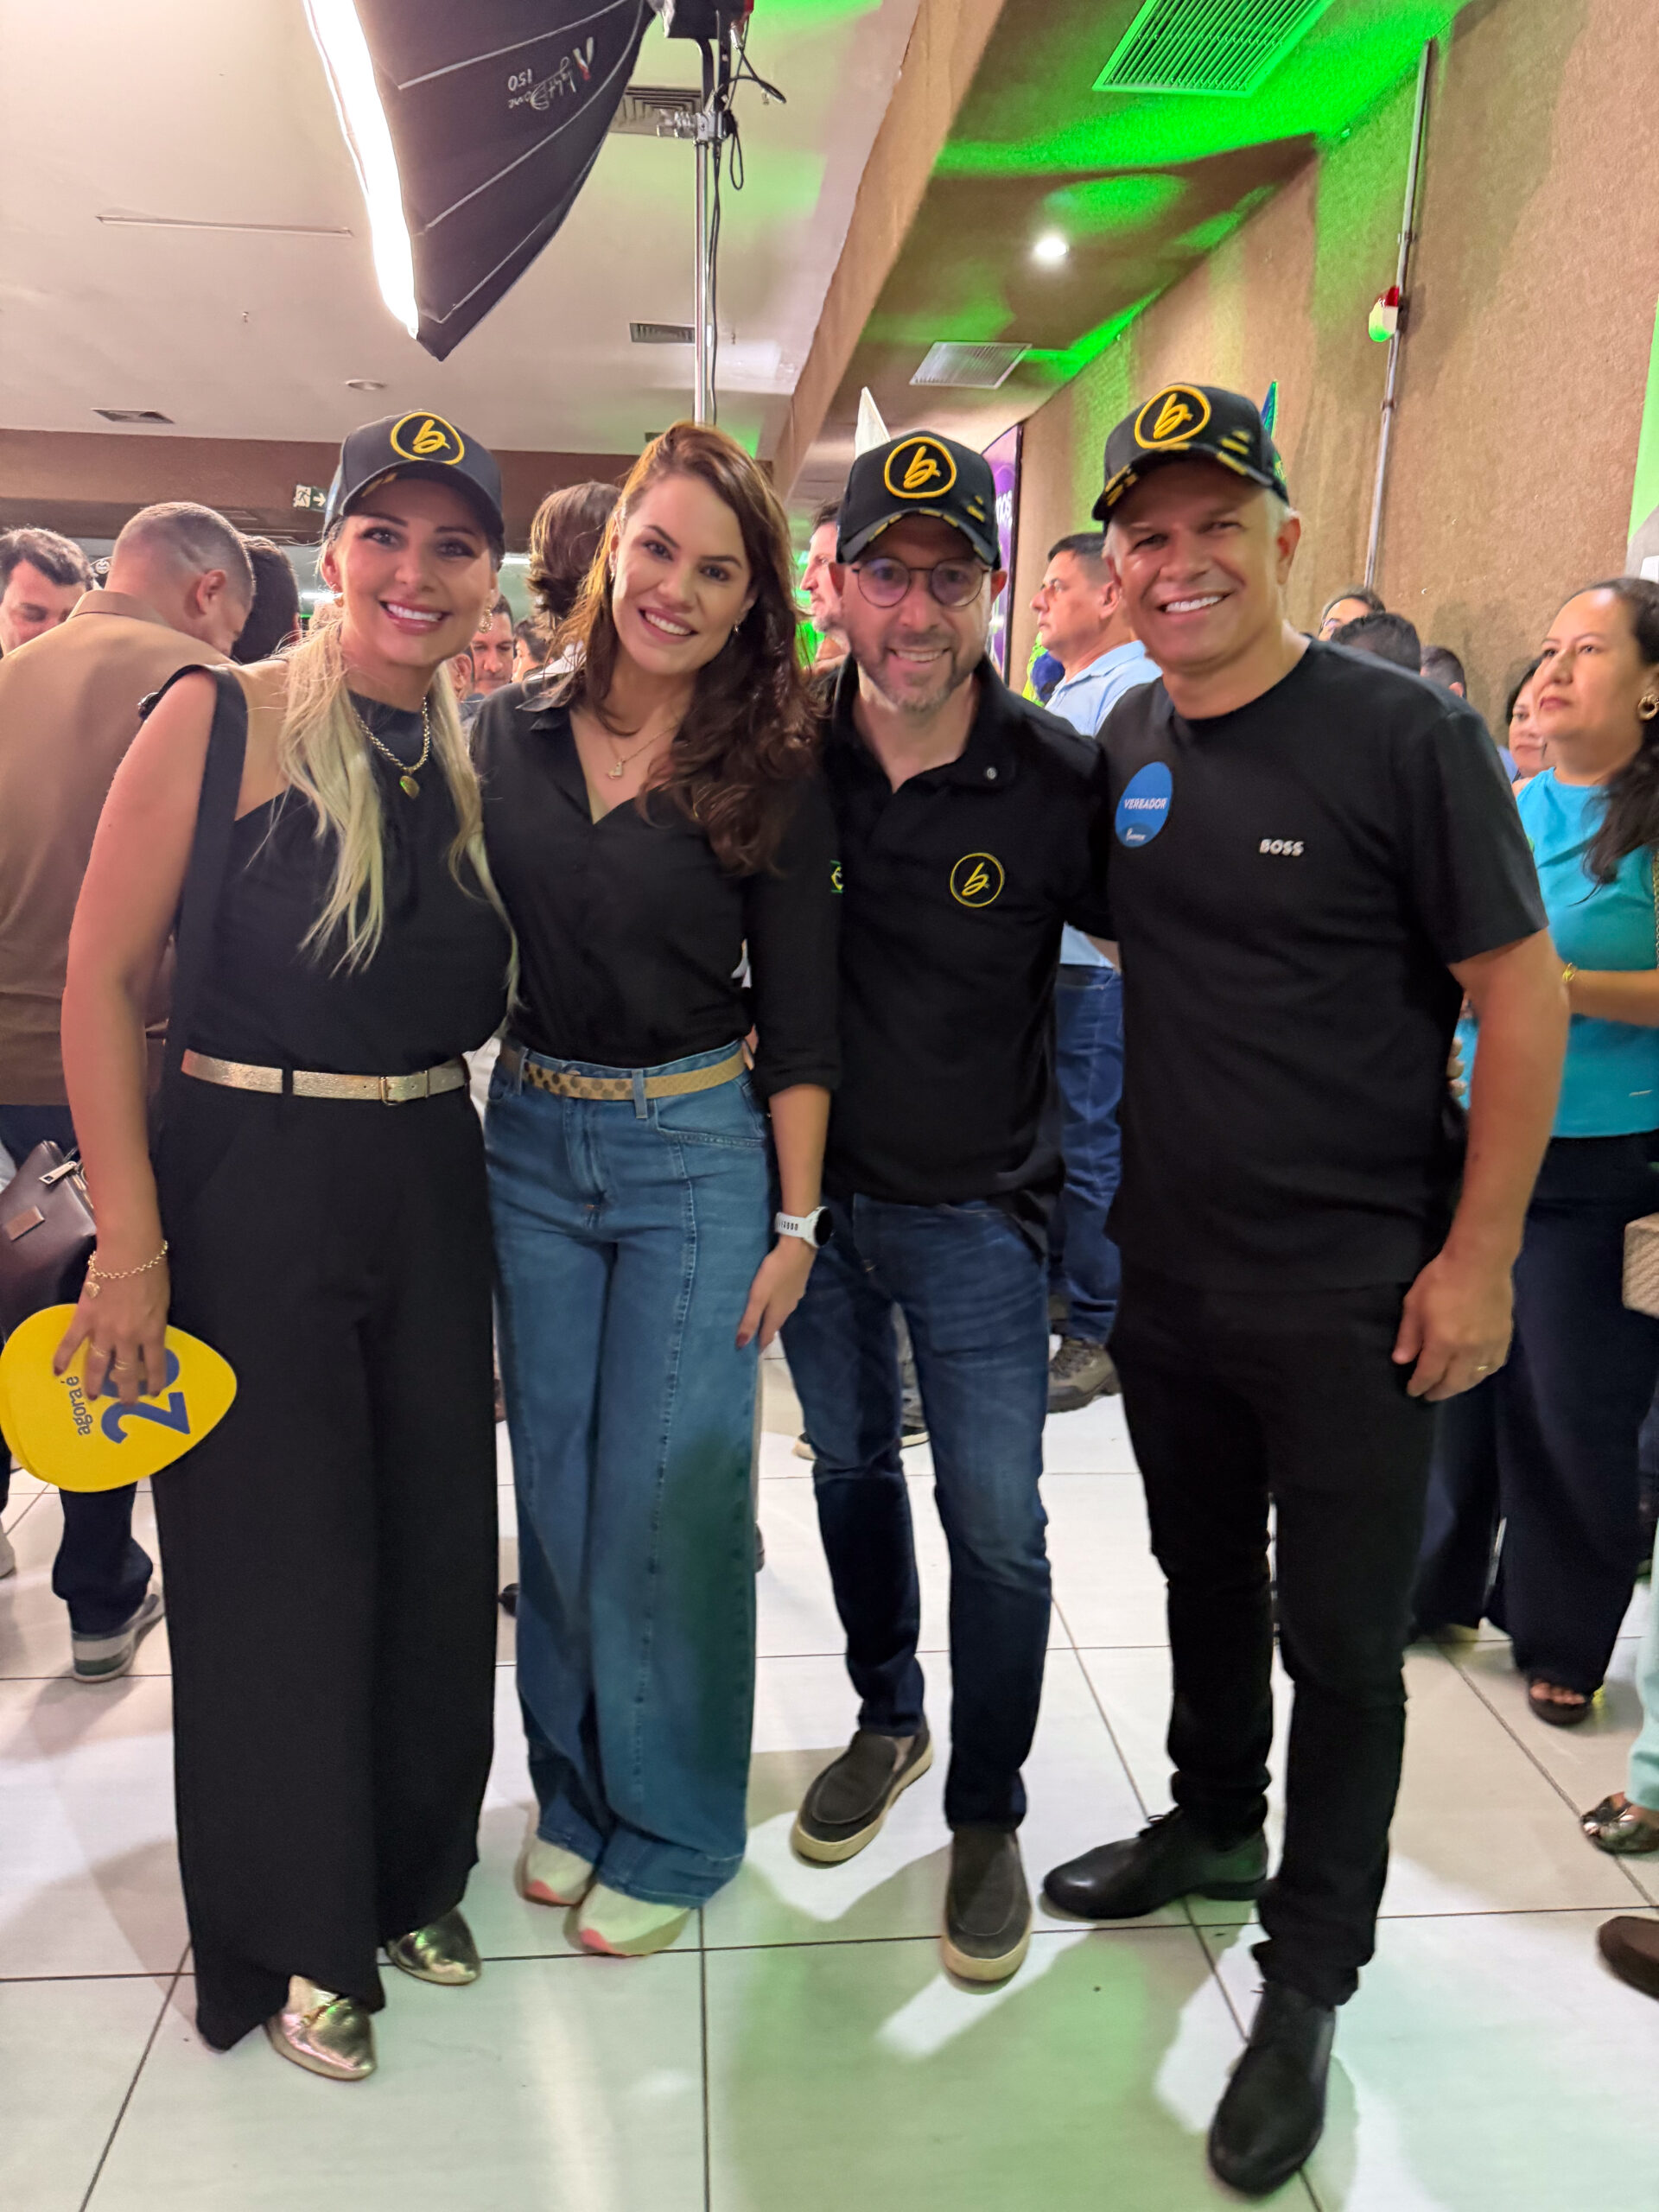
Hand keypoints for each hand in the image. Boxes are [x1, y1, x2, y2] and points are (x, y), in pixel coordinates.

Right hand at [54, 1263, 170, 1406]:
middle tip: (126, 1402)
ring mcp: (104, 1330)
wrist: (129, 1254)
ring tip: (94, 1396)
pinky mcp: (85, 1319)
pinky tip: (57, 1371)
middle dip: (127, 1391)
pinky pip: (71, 1342)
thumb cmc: (152, 1270)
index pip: (155, 1364)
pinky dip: (62, 1357)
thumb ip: (155, 1321)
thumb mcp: (163, 1301)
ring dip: (96, 1383)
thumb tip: (150, 1333)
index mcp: (152, 1331)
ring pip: (99, 1364)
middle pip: (126, 1371)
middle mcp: (128, 1337)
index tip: (152, 1392)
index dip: (154, 1381)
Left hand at [737, 1237, 815, 1351]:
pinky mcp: (797, 1283)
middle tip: (748, 1333)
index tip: (746, 1350)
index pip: (767, 1337)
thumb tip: (740, 1345)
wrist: (799, 1247)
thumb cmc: (775, 1272)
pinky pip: (784, 1298)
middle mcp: (788, 1308)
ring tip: (757, 1315)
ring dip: (769, 1316)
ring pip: (780, 1311)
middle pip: (774, 1324)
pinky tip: (771, 1295)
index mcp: (778, 1314)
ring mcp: (795, 1295)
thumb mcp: (758, 1296)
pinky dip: (776, 1302)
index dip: (757, 1344)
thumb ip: (749, 1319)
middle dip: (762, 1330)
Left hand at [1392, 1245, 1511, 1401]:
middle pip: (1453, 1383)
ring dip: (1461, 1386)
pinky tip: (1476, 1373)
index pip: (1429, 1375)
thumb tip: (1401, 1361)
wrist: (1480, 1262)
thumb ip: (1408, 1335)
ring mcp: (1489, 1345)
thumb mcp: (1414, 1304)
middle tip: (1430, 1395)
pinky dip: (1483, 1374)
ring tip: (1450, 1386)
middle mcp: (1468, 1351)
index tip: (1412, 1391)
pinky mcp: (1504, 1337)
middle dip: (1439, 1392)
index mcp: (1443, 1342)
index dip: (1419, 1386)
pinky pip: (1494, 1365)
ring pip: (1476, 1377)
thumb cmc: (1441, 1279)